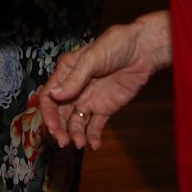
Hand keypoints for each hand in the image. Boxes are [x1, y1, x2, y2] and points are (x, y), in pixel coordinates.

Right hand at [39, 12, 170, 149]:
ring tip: (81, 144)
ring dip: (76, 134)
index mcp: (66, 72)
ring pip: (77, 122)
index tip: (52, 126)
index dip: (48, 112)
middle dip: (60, 128)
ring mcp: (89, 100)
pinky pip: (95, 126)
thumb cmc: (115, 46)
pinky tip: (94, 145)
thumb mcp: (92, 59)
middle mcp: (74, 88)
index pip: (49, 96)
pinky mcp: (105, 109)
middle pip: (61, 113)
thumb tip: (54, 94)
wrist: (143, 51)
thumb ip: (74, 79)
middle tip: (64, 142)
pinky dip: (93, 136)